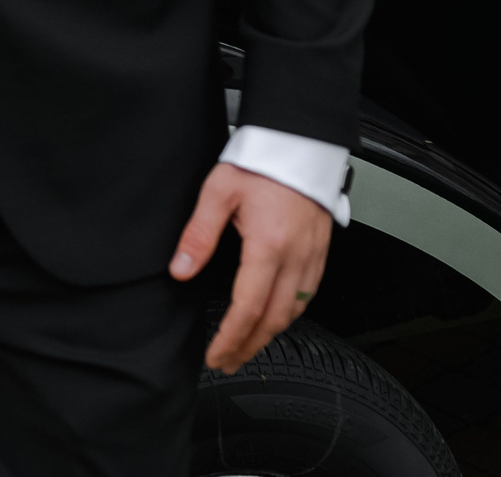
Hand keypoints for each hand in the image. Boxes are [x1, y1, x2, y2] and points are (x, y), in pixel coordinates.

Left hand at [170, 163, 332, 373]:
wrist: (300, 139)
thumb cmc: (262, 160)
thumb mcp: (219, 191)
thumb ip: (199, 234)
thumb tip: (180, 269)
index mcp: (269, 245)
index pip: (248, 308)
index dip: (231, 337)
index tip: (215, 354)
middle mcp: (295, 256)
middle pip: (274, 319)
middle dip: (249, 346)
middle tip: (227, 361)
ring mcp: (312, 255)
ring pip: (295, 311)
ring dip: (270, 335)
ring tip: (247, 347)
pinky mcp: (320, 249)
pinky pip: (309, 294)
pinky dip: (291, 314)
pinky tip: (277, 317)